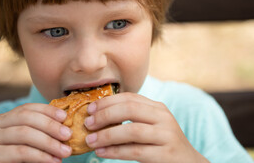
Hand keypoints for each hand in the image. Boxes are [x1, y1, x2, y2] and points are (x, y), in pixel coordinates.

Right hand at [0, 103, 72, 162]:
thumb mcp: (27, 144)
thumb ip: (39, 134)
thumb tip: (65, 128)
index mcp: (3, 119)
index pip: (27, 108)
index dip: (47, 110)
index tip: (65, 116)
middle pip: (26, 117)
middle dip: (51, 125)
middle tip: (68, 135)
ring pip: (25, 133)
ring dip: (49, 142)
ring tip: (65, 151)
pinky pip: (21, 151)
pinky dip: (40, 156)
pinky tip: (53, 161)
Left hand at [84, 92, 208, 162]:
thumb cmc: (162, 144)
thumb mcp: (151, 126)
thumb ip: (132, 120)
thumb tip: (98, 117)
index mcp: (158, 108)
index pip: (130, 97)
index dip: (108, 101)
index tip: (90, 109)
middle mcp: (164, 118)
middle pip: (130, 109)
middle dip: (105, 115)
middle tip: (87, 123)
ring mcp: (166, 136)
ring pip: (131, 130)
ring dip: (107, 135)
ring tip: (90, 141)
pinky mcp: (165, 155)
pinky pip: (135, 151)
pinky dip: (115, 151)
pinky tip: (101, 152)